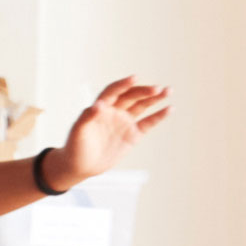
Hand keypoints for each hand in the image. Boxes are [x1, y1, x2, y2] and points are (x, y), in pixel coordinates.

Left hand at [53, 76, 171, 187]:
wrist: (81, 166)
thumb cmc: (75, 147)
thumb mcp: (78, 131)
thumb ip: (87, 117)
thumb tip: (98, 104)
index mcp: (100, 107)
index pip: (113, 91)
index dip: (123, 84)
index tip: (134, 78)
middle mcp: (114, 111)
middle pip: (131, 96)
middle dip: (144, 91)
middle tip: (157, 88)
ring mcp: (124, 122)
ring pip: (142, 106)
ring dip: (155, 98)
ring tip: (168, 90)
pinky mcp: (133, 134)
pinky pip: (148, 122)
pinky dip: (158, 116)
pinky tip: (170, 108)